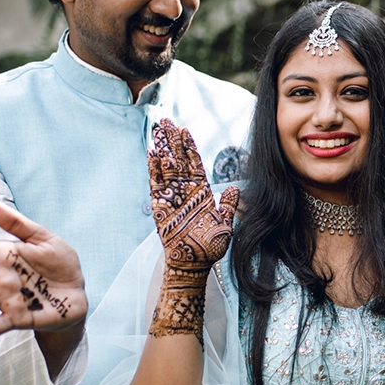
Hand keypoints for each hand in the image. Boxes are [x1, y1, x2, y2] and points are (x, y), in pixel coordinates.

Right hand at [149, 119, 238, 272]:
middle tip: (166, 121)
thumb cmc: (210, 246)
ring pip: (166, 168)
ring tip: (157, 130)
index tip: (184, 130)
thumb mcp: (225, 223)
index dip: (189, 148)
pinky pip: (156, 185)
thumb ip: (228, 204)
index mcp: (201, 193)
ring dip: (162, 149)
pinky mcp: (161, 207)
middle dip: (172, 141)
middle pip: (178, 161)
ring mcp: (172, 198)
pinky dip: (153, 169)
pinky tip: (151, 153)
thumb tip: (233, 188)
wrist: (194, 263)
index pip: (194, 165)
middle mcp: (185, 192)